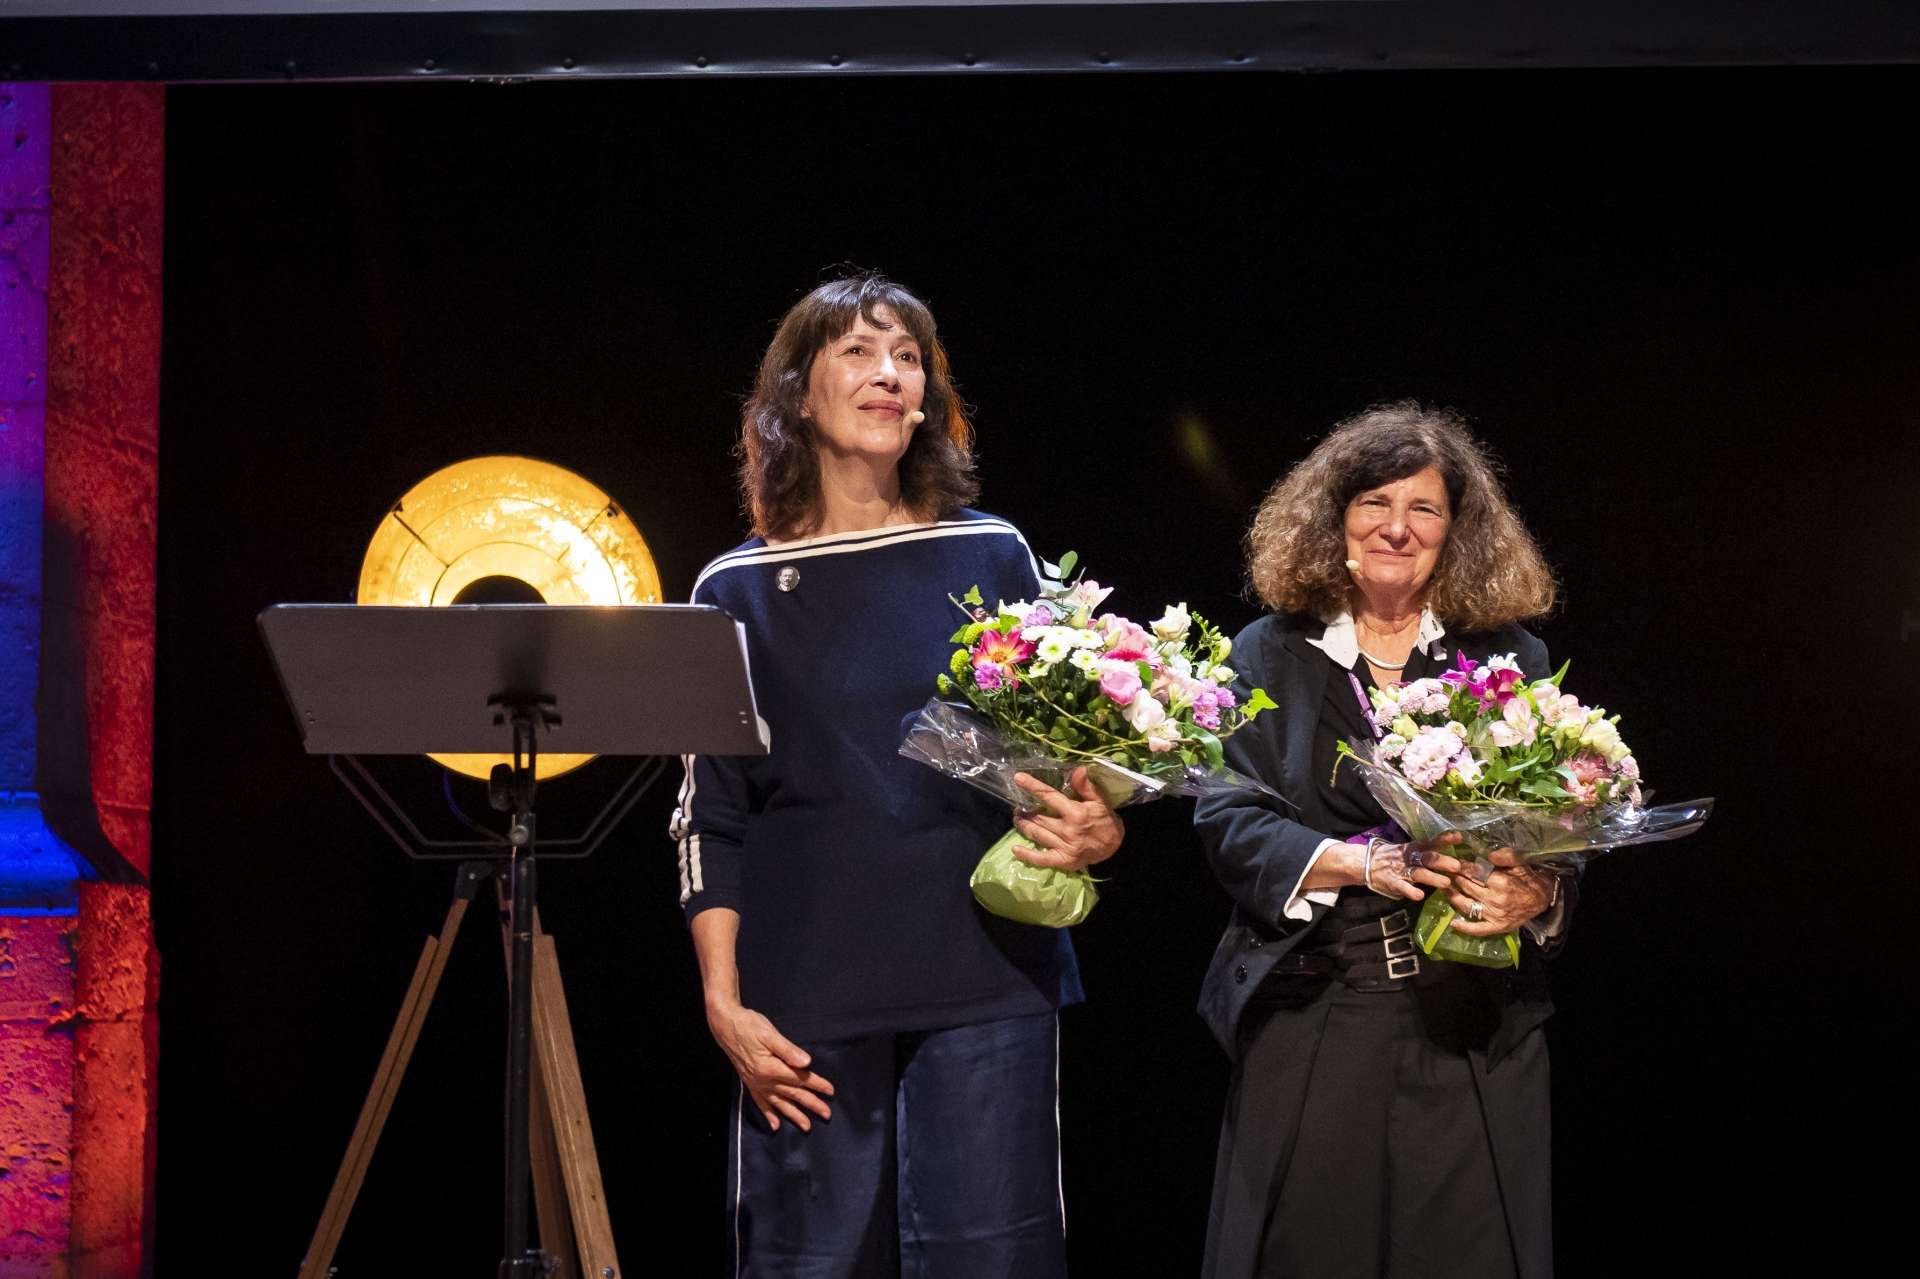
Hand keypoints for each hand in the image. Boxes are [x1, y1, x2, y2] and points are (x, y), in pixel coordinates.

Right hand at [706, 1000, 834, 1132]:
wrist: (725, 1026)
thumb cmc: (749, 1026)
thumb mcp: (769, 1034)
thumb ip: (788, 1050)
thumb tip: (807, 1063)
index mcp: (770, 1068)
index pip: (799, 1078)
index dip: (816, 1084)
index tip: (831, 1091)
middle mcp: (763, 1080)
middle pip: (792, 1094)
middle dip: (811, 1104)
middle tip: (827, 1114)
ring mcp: (756, 1084)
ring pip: (778, 1103)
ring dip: (793, 1115)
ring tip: (807, 1126)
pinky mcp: (749, 1083)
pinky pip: (760, 1103)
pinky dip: (768, 1114)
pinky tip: (775, 1125)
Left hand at [1010, 768, 1123, 871]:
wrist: (1115, 848)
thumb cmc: (1104, 820)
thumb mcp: (1099, 801)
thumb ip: (1086, 786)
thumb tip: (1078, 769)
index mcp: (1076, 813)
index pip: (1049, 796)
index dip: (1033, 786)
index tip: (1018, 778)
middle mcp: (1068, 830)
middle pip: (1039, 818)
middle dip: (1025, 811)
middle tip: (1017, 806)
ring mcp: (1064, 847)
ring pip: (1037, 834)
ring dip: (1023, 826)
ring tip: (1017, 819)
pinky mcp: (1063, 860)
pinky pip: (1041, 859)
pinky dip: (1027, 855)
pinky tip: (1015, 849)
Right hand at [1363, 830, 1464, 901]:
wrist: (1367, 863)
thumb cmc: (1395, 858)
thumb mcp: (1410, 851)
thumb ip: (1428, 852)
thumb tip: (1455, 854)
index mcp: (1414, 848)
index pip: (1431, 842)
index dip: (1444, 839)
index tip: (1459, 837)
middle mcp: (1409, 858)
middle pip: (1427, 858)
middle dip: (1442, 862)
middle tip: (1457, 866)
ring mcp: (1401, 870)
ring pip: (1418, 873)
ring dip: (1432, 877)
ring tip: (1446, 883)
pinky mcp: (1393, 883)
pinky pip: (1402, 887)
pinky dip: (1411, 891)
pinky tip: (1419, 895)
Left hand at [1443, 847, 1555, 934]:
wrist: (1543, 899)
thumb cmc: (1528, 879)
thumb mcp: (1520, 864)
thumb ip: (1506, 856)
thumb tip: (1489, 854)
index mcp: (1501, 882)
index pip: (1474, 872)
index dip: (1461, 866)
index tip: (1450, 861)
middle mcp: (1495, 899)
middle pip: (1467, 887)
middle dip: (1454, 878)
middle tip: (1442, 871)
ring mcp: (1494, 915)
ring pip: (1467, 905)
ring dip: (1452, 896)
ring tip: (1442, 888)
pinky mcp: (1497, 927)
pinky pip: (1478, 929)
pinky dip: (1465, 927)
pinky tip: (1453, 923)